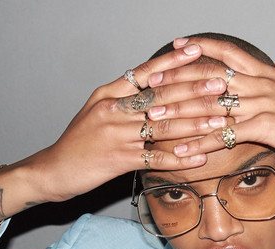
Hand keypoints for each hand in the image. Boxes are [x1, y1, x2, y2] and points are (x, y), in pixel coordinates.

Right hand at [12, 42, 229, 203]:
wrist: (53, 170)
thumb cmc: (79, 142)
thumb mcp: (97, 110)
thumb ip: (124, 98)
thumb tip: (153, 86)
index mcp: (109, 94)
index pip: (146, 72)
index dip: (173, 61)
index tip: (196, 51)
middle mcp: (113, 110)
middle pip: (161, 96)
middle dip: (194, 90)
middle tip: (221, 85)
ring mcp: (117, 135)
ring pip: (164, 127)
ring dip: (195, 124)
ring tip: (221, 122)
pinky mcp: (120, 160)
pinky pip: (156, 159)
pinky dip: (180, 159)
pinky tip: (200, 159)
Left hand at [147, 37, 274, 172]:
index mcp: (269, 76)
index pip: (230, 53)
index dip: (203, 47)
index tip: (179, 46)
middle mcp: (262, 85)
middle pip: (210, 77)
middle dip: (177, 80)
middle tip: (151, 84)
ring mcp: (261, 104)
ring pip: (210, 105)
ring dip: (179, 112)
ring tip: (154, 118)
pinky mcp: (263, 127)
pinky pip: (222, 134)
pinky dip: (197, 143)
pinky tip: (179, 149)